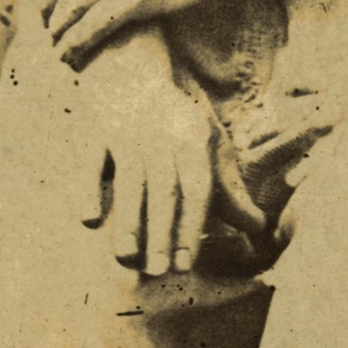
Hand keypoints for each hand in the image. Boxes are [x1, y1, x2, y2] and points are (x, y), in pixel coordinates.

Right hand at [64, 29, 220, 275]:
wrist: (132, 75)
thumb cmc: (177, 124)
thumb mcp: (209, 148)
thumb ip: (229, 189)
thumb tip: (258, 226)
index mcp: (195, 141)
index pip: (197, 189)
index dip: (191, 226)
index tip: (185, 265)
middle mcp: (163, 137)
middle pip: (163, 189)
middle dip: (161, 232)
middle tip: (158, 272)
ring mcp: (128, 133)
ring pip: (129, 180)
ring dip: (127, 219)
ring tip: (125, 257)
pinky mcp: (96, 133)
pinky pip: (92, 163)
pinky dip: (89, 189)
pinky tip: (89, 221)